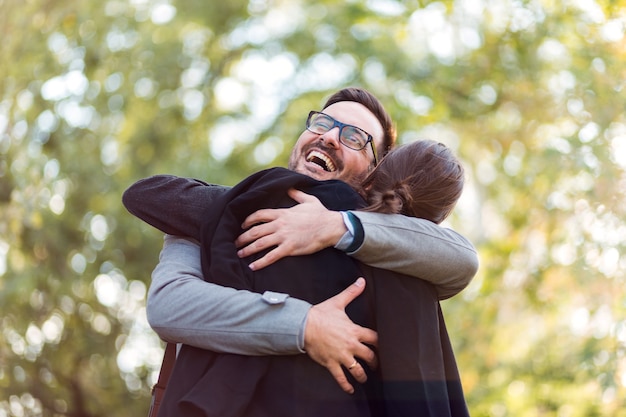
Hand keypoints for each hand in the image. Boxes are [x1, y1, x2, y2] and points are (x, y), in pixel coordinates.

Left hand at [235, 189, 346, 269]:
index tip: (242, 225)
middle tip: (235, 243)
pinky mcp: (290, 248)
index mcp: (282, 213)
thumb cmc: (321, 214)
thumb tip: (290, 188)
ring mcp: (284, 237)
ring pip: (260, 243)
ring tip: (239, 254)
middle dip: (242, 237)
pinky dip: (260, 262)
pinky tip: (253, 266)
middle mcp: (280, 224)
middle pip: (255, 231)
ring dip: (247, 249)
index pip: (259, 215)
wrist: (331, 226)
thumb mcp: (309, 200)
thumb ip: (297, 194)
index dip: (248, 220)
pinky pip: (271, 256)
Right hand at [304, 278, 377, 393]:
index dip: (380, 343)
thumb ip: (352, 292)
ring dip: (362, 375)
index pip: (374, 338)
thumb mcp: (338, 302)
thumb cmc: (321, 314)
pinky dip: (346, 385)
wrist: (304, 325)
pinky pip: (341, 377)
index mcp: (354, 330)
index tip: (384, 347)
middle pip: (369, 356)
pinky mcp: (331, 363)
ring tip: (364, 378)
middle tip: (376, 364)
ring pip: (357, 369)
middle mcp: (351, 345)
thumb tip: (361, 281)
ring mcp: (341, 355)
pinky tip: (350, 389)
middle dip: (374, 361)